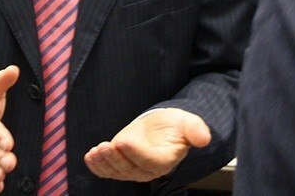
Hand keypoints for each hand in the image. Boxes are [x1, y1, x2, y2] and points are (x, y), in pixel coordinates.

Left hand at [83, 108, 210, 182]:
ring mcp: (132, 168)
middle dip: (115, 158)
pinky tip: (90, 157)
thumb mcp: (187, 123)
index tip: (122, 140)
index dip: (134, 152)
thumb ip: (195, 130)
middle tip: (104, 146)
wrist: (162, 129)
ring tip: (96, 151)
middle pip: (129, 167)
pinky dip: (97, 166)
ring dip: (104, 162)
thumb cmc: (175, 126)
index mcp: (164, 159)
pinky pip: (107, 171)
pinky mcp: (120, 165)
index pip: (148, 160)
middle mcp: (147, 168)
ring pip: (116, 171)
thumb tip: (204, 138)